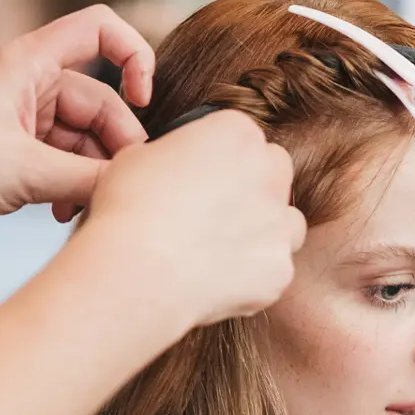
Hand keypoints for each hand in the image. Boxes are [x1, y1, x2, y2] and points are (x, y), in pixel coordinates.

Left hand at [0, 5, 156, 237]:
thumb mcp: (24, 174)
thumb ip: (87, 178)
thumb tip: (134, 186)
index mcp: (28, 62)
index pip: (101, 27)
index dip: (134, 56)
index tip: (144, 99)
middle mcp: (28, 82)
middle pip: (100, 101)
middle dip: (115, 146)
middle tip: (119, 190)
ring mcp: (21, 116)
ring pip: (82, 138)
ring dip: (90, 174)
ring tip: (81, 210)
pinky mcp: (12, 149)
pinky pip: (61, 160)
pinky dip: (69, 185)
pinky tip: (60, 214)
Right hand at [79, 111, 305, 335]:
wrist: (136, 274)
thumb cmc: (128, 212)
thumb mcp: (138, 157)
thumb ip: (173, 155)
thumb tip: (173, 168)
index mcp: (235, 132)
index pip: (242, 137)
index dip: (223, 160)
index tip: (206, 178)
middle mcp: (267, 172)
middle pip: (275, 173)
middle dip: (255, 188)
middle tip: (220, 212)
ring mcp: (278, 223)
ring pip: (286, 223)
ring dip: (264, 231)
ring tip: (224, 250)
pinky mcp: (278, 269)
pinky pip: (275, 270)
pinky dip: (255, 276)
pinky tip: (222, 282)